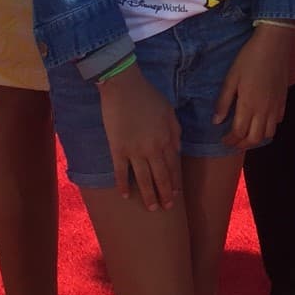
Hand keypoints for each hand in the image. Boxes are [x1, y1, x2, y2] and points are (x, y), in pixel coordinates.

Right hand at [97, 65, 181, 210]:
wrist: (124, 87)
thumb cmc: (147, 96)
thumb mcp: (169, 111)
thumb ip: (175, 131)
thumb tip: (177, 150)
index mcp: (166, 138)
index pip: (173, 166)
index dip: (175, 181)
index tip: (177, 194)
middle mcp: (152, 148)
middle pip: (160, 176)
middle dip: (165, 194)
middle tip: (166, 208)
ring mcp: (135, 150)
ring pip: (143, 179)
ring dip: (148, 195)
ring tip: (151, 208)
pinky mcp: (117, 149)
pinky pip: (121, 171)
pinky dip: (123, 184)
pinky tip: (125, 195)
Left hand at [215, 23, 293, 147]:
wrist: (274, 44)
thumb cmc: (249, 58)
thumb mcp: (231, 77)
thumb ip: (224, 101)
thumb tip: (216, 121)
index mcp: (249, 105)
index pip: (239, 133)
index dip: (230, 140)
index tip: (223, 140)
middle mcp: (264, 110)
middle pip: (255, 139)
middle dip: (242, 144)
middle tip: (233, 141)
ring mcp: (276, 106)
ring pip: (269, 133)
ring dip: (257, 138)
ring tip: (247, 133)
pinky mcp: (284, 100)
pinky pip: (278, 121)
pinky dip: (269, 127)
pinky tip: (262, 120)